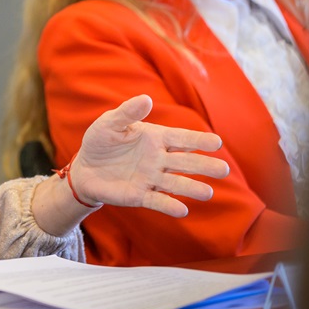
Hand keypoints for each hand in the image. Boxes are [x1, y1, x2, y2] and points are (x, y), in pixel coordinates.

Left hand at [69, 95, 229, 216]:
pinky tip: (183, 210)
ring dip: (191, 188)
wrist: (85, 168)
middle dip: (204, 166)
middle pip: (186, 162)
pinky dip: (169, 206)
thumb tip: (146, 98)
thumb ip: (127, 113)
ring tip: (208, 193)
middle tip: (223, 170)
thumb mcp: (110, 123)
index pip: (182, 138)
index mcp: (156, 138)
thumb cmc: (101, 141)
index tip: (217, 142)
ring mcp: (151, 178)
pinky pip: (158, 201)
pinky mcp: (140, 196)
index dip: (199, 140)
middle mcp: (159, 159)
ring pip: (176, 184)